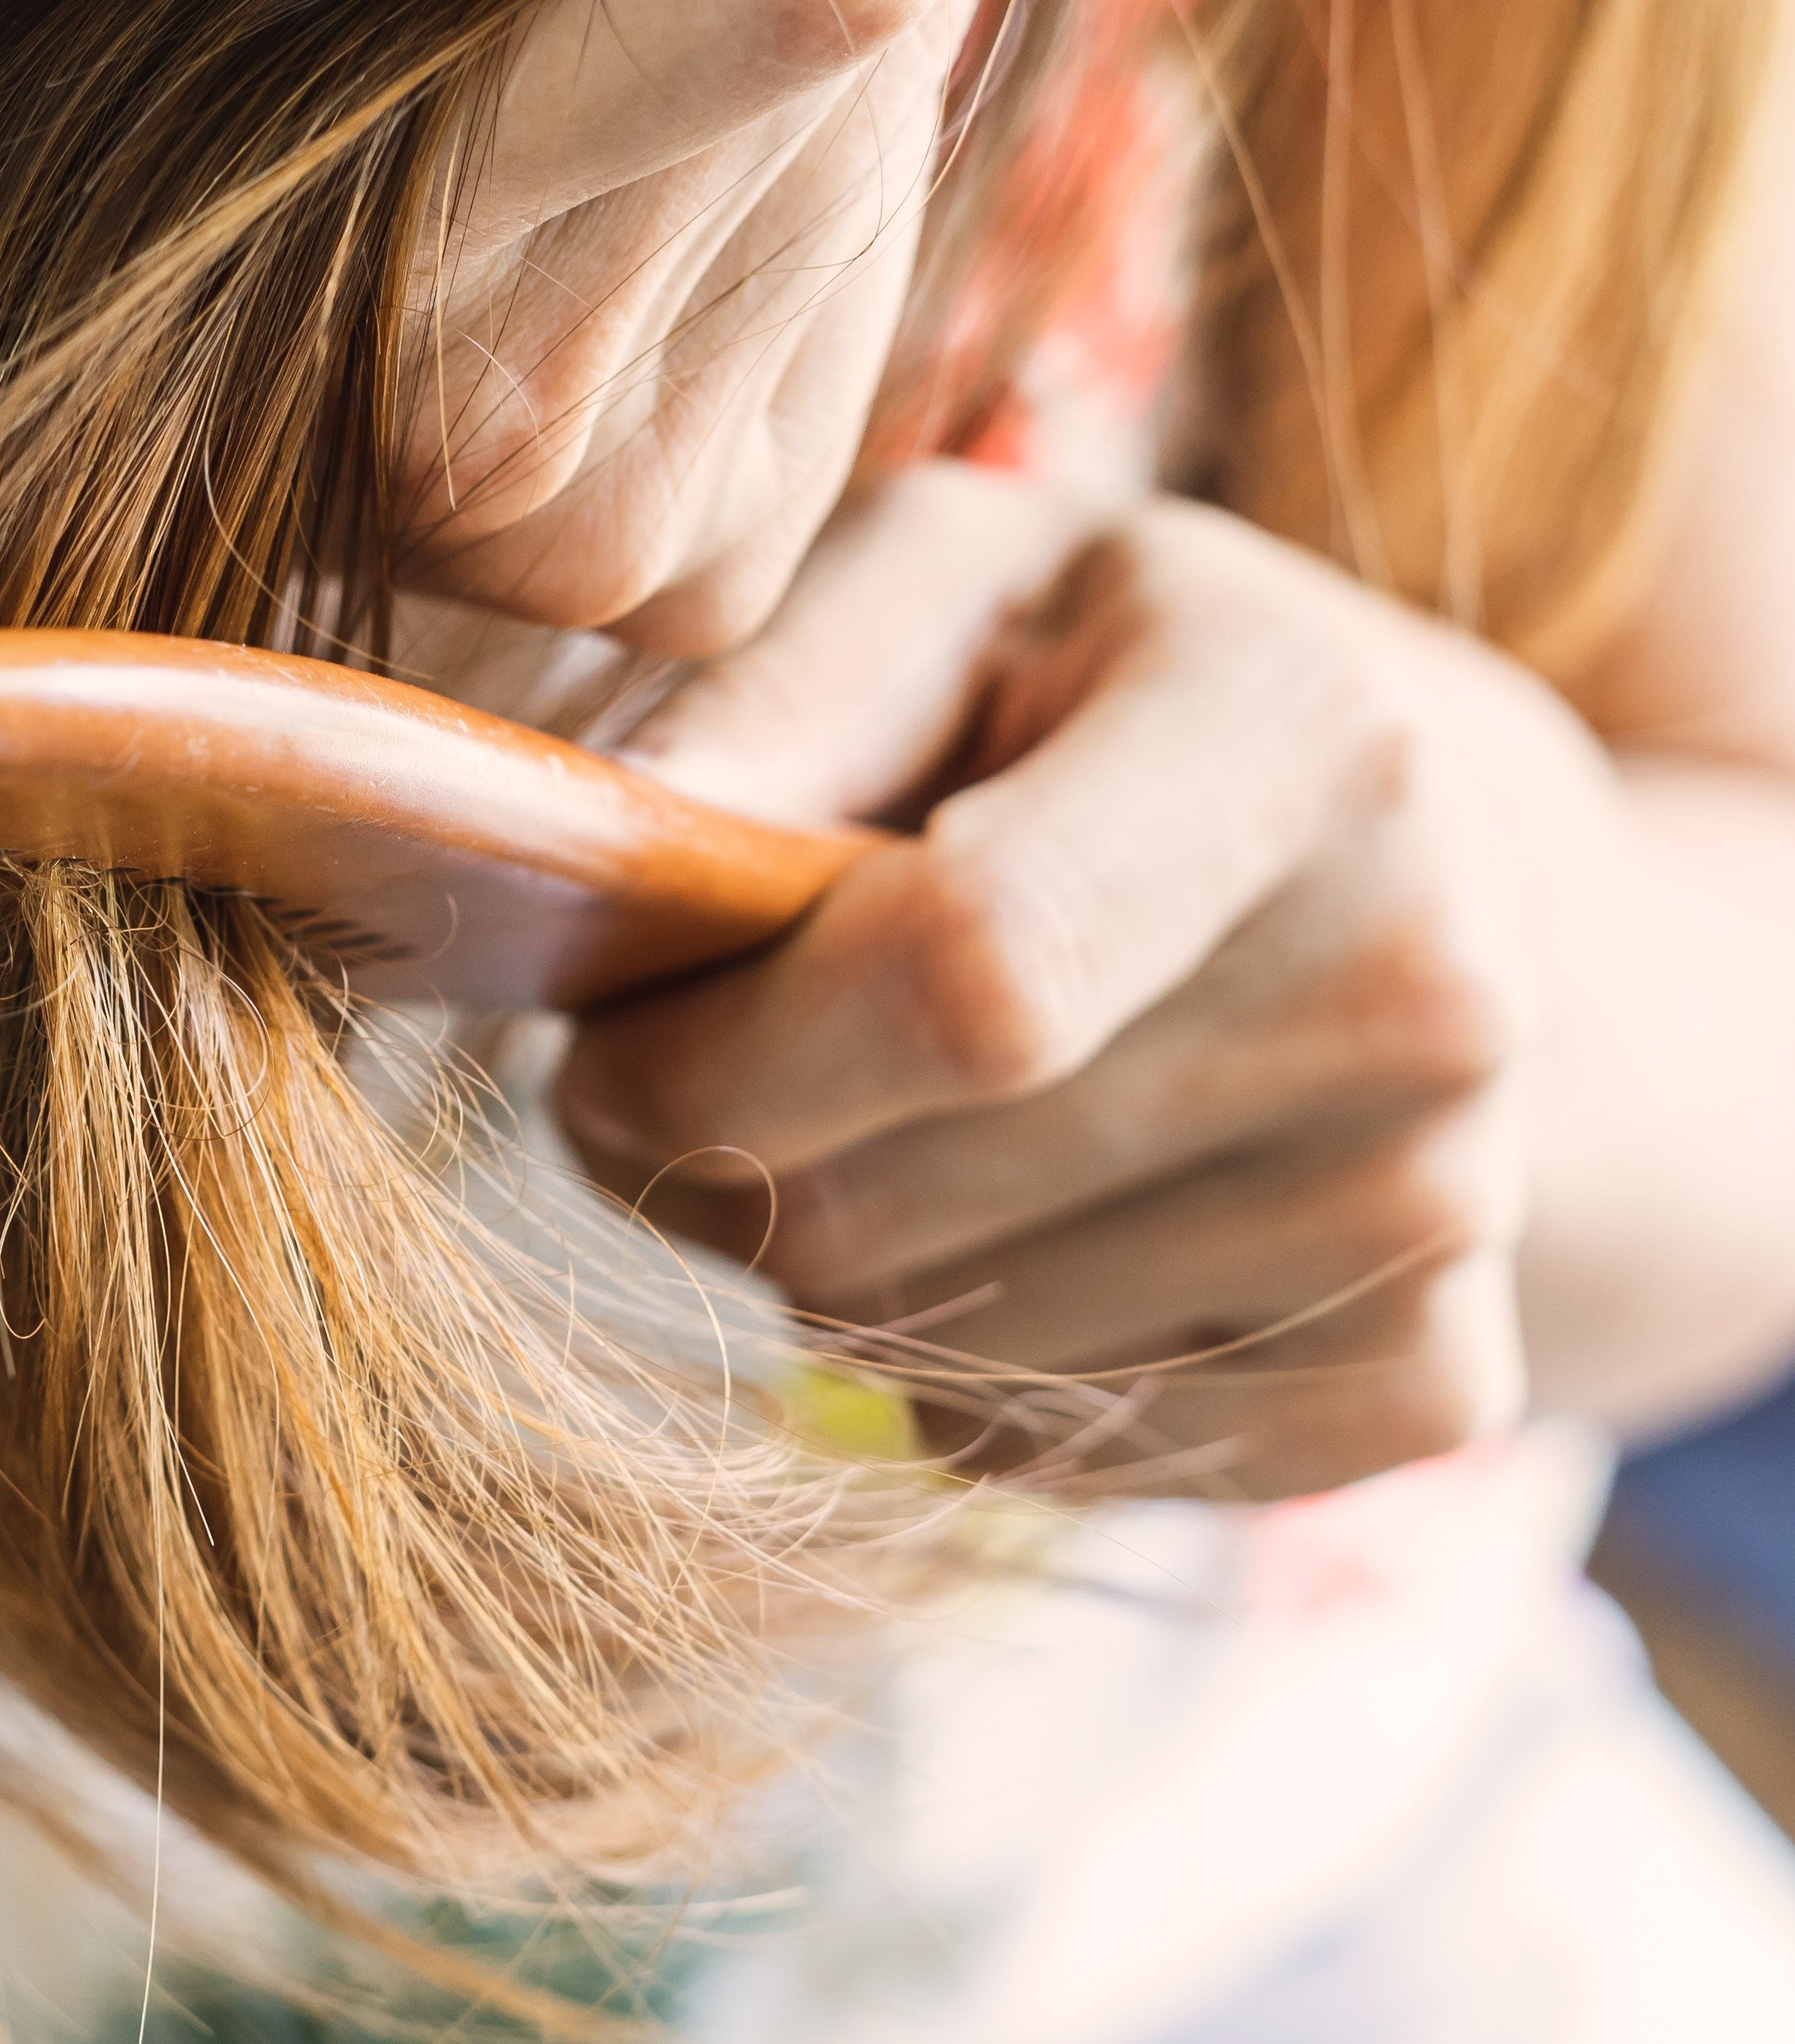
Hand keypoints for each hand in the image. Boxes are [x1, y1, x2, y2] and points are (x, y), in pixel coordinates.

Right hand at [0, 0, 1010, 651]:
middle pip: (882, 5)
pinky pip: (872, 249)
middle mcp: (539, 460)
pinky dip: (744, 159)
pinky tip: (556, 174)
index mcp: (398, 277)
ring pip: (891, 111)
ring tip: (488, 58)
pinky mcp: (705, 566)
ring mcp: (632, 545)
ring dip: (729, 15)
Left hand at [555, 465, 1629, 1498]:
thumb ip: (775, 691)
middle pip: (903, 1209)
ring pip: (943, 1356)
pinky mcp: (1430, 1382)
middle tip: (696, 1081)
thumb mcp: (954, 586)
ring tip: (875, 1123)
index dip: (715, 1058)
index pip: (964, 980)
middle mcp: (1420, 993)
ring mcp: (1442, 1210)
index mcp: (1301, 740)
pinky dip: (951, 1371)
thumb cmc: (1114, 693)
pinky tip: (1005, 1221)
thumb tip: (607, 853)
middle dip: (716, 1173)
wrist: (1441, 863)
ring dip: (822, 1271)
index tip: (602, 1050)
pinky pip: (1041, 1457)